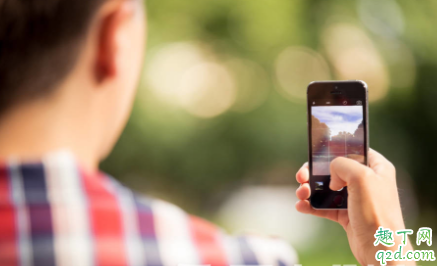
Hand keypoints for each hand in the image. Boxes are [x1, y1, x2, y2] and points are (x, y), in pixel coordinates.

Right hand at [295, 149, 414, 265]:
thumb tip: (331, 173)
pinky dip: (311, 205)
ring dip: (310, 189)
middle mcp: (367, 181)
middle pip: (334, 169)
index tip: (319, 153)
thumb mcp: (361, 177)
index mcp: (377, 168)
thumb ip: (342, 165)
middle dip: (314, 172)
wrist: (380, 249)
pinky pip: (325, 206)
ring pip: (327, 188)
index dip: (335, 150)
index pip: (354, 150)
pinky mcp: (346, 214)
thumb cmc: (377, 213)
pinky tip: (301, 205)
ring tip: (301, 193)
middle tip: (302, 176)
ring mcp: (356, 198)